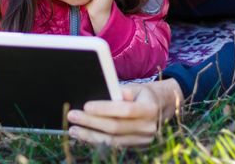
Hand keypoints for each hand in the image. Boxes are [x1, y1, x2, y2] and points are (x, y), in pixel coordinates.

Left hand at [66, 79, 183, 145]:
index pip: (124, 110)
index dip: (104, 109)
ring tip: (73, 130)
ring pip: (113, 141)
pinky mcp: (137, 147)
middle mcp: (148, 127)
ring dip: (90, 136)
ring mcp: (143, 140)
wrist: (162, 107)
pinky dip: (98, 141)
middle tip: (72, 116)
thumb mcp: (136, 87)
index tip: (86, 106)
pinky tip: (84, 135)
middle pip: (115, 127)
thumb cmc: (143, 94)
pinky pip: (115, 145)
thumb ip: (121, 91)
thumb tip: (105, 90)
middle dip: (91, 122)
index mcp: (149, 108)